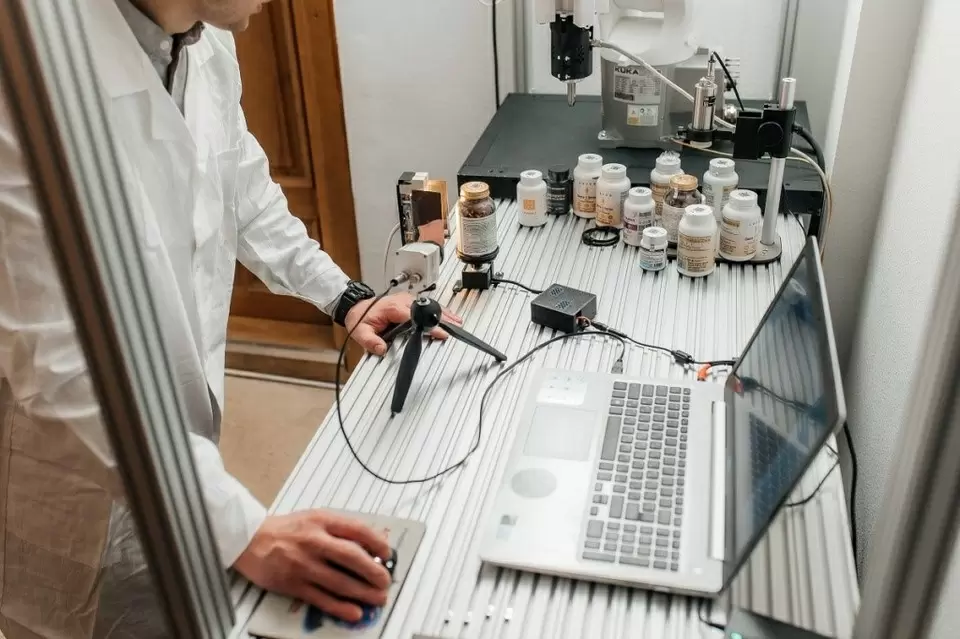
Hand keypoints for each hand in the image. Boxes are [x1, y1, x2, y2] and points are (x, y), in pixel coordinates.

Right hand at [233, 511, 391, 622]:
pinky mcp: (294, 585)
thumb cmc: (285, 529)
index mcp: (322, 521)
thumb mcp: (315, 518)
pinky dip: (340, 607)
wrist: (250, 539)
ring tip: (378, 598)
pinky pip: (322, 599)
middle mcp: (314, 542)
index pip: (358, 530)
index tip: (387, 554)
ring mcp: (304, 565)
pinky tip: (354, 612)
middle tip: (385, 580)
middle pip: (352, 558)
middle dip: (374, 572)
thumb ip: (340, 529)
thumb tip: (369, 545)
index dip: (377, 543)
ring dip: (363, 593)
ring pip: (340, 582)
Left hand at [345, 292, 462, 355]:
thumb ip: (370, 341)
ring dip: (445, 314)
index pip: (416, 316)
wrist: (357, 306)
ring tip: (458, 323)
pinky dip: (440, 311)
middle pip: (428, 309)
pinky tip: (450, 316)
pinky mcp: (410, 301)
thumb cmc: (361, 318)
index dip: (430, 325)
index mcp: (393, 307)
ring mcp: (408, 299)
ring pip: (430, 305)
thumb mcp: (360, 331)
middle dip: (443, 319)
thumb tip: (381, 349)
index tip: (441, 333)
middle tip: (456, 329)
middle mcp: (403, 301)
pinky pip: (428, 305)